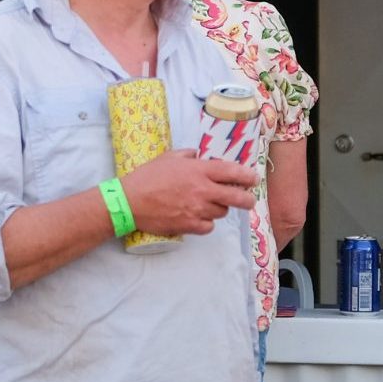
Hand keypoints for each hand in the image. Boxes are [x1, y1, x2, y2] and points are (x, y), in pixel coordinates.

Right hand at [120, 151, 257, 236]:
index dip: (247, 176)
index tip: (253, 179)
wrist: (129, 201)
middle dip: (247, 199)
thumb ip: (187, 155)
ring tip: (209, 205)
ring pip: (222, 212)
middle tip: (248, 200)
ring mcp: (197, 209)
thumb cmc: (146, 177)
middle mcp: (202, 190)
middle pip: (236, 197)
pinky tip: (198, 217)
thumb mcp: (167, 158)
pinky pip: (209, 226)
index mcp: (198, 170)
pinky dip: (206, 222)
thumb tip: (198, 155)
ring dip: (219, 208)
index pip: (232, 172)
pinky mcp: (189, 225)